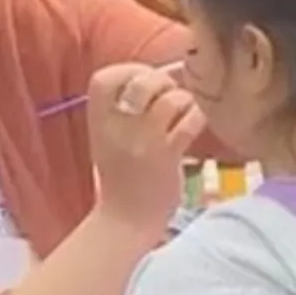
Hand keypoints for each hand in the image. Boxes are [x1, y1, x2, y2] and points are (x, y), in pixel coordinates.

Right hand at [87, 62, 205, 239]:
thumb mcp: (109, 139)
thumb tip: (166, 72)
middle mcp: (117, 128)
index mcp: (97, 122)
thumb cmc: (122, 178)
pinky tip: (196, 125)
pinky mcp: (167, 157)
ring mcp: (142, 142)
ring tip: (185, 112)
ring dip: (185, 100)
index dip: (127, 71)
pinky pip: (189, 123)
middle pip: (141, 80)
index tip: (141, 81)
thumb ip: (124, 109)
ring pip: (171, 99)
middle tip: (169, 94)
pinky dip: (197, 118)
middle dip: (161, 80)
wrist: (125, 223)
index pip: (103, 78)